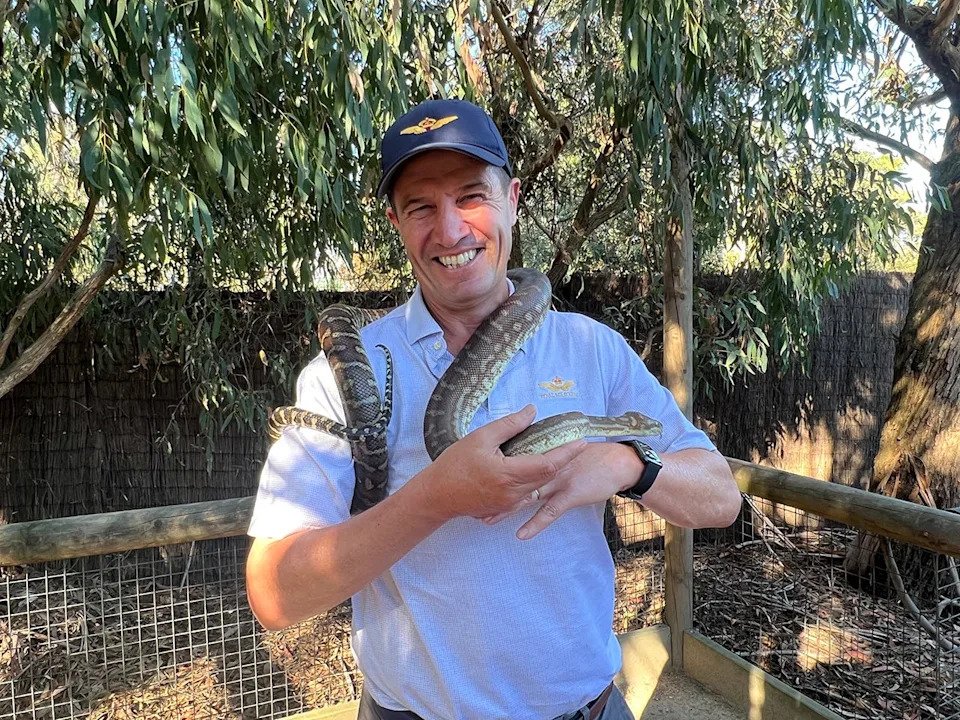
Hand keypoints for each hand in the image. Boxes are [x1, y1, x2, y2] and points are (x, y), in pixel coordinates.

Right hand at [420, 405, 587, 520]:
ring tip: (557, 453)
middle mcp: (514, 492)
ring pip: (538, 486)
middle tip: (574, 444)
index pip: (549, 463)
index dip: (568, 452)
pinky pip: (526, 494)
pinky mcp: (503, 508)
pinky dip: (534, 481)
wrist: (436, 495)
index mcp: (510, 473)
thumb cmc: (455, 464)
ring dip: (549, 471)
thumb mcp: (480, 437)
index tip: (582, 441)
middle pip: (548, 476)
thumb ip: (509, 425)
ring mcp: (509, 503)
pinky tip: (532, 469)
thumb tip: (532, 411)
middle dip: (564, 460)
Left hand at [483, 442, 640, 539]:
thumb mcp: (564, 453)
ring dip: (506, 509)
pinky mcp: (569, 495)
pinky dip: (534, 524)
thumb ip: (545, 456)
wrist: (617, 463)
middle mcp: (546, 467)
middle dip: (492, 491)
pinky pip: (548, 512)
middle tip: (470, 501)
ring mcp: (556, 481)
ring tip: (486, 520)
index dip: (493, 469)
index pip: (513, 459)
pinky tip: (520, 535)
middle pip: (513, 479)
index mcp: (543, 453)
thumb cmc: (589, 459)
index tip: (472, 476)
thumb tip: (527, 461)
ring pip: (526, 496)